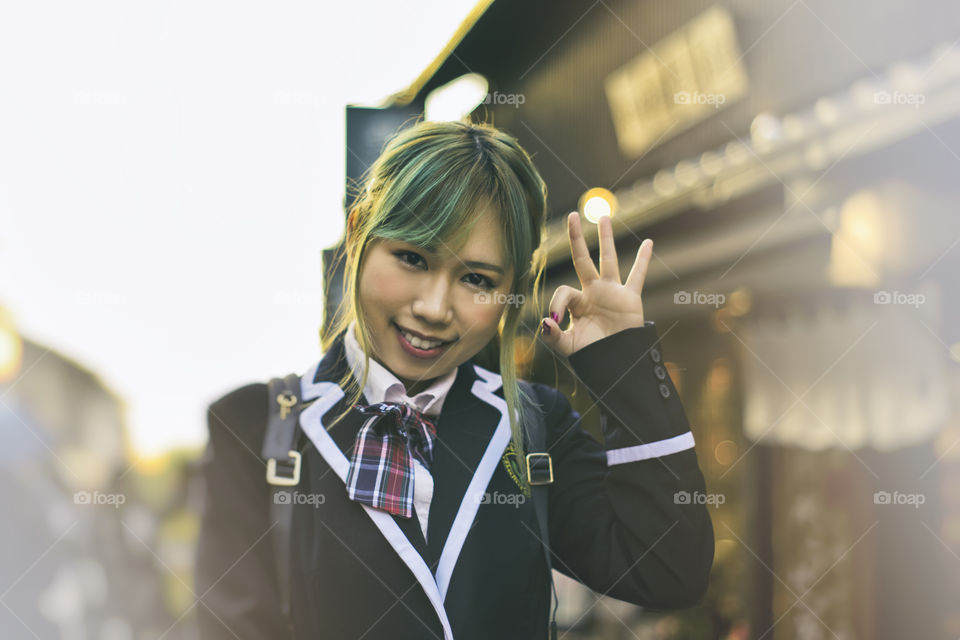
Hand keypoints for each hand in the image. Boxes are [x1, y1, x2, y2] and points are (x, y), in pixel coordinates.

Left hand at [539, 212, 652, 356]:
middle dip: (577, 238)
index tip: (556, 319)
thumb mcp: (567, 348)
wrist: (615, 365)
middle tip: (572, 216)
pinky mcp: (630, 298)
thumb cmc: (590, 357)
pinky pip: (638, 275)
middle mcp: (592, 292)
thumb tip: (546, 320)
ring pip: (609, 260)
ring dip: (606, 239)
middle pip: (582, 259)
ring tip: (604, 218)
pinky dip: (644, 260)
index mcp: (576, 303)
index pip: (564, 291)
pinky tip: (648, 242)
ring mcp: (612, 293)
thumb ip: (553, 336)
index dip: (558, 303)